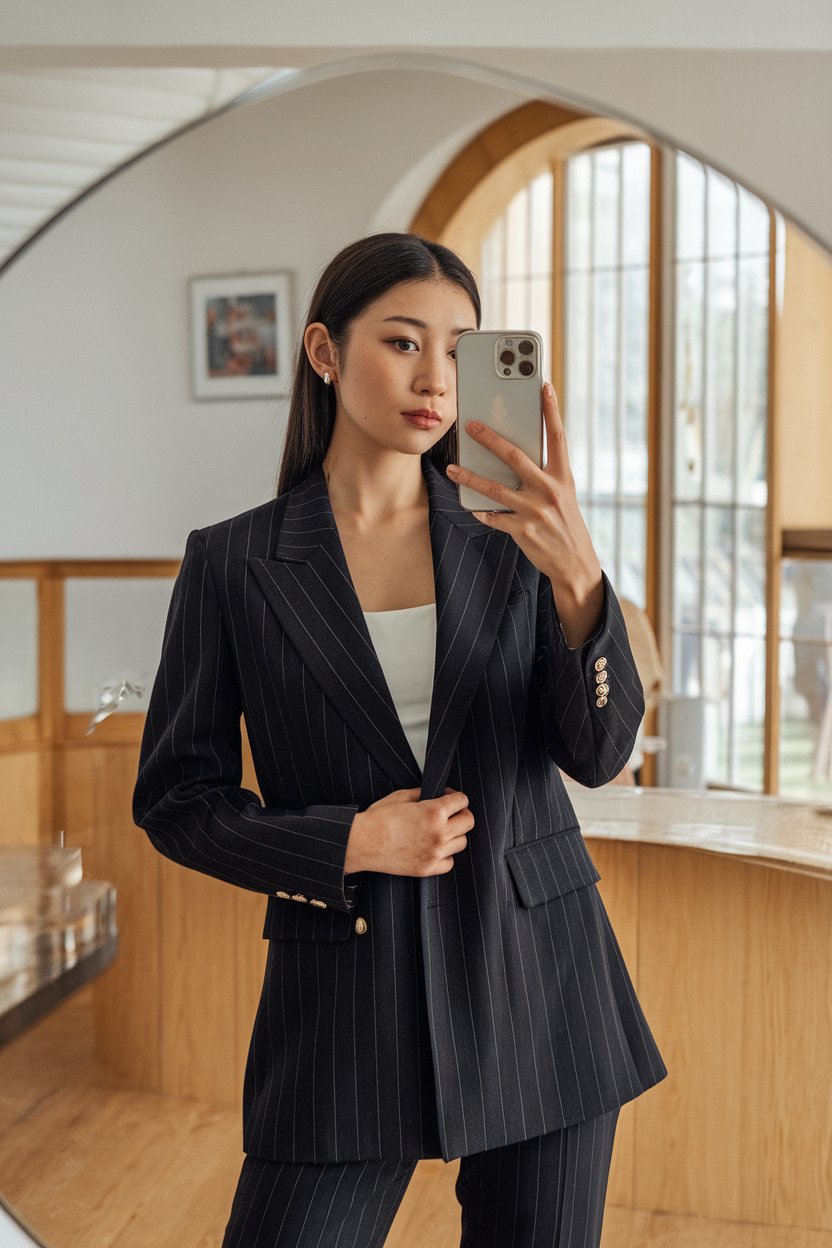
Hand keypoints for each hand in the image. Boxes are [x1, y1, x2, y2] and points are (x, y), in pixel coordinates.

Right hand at [344, 787, 473, 876]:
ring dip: (454, 835)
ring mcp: (435, 853)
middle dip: (461, 814)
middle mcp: (439, 833)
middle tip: (451, 814)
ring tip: (441, 831)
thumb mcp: (401, 796)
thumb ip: (423, 793)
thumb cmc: (378, 819)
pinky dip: (446, 855)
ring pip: (462, 843)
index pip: (462, 801)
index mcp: (434, 812)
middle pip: (468, 822)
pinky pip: (449, 862)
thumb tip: (435, 794)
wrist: (362, 842)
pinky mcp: (427, 868)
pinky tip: (435, 849)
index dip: (456, 797)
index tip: (450, 798)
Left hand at [445, 382, 603, 646]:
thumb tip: (514, 454)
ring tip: (453, 468)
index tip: (543, 384)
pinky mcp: (523, 532)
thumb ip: (544, 474)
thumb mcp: (564, 495)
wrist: (576, 564)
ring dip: (471, 477)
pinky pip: (495, 518)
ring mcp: (536, 512)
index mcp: (564, 477)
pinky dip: (482, 512)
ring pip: (496, 489)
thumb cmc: (565, 524)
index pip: (557, 437)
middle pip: (516, 457)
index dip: (550, 410)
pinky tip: (472, 507)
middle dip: (490, 439)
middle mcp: (551, 491)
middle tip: (470, 425)